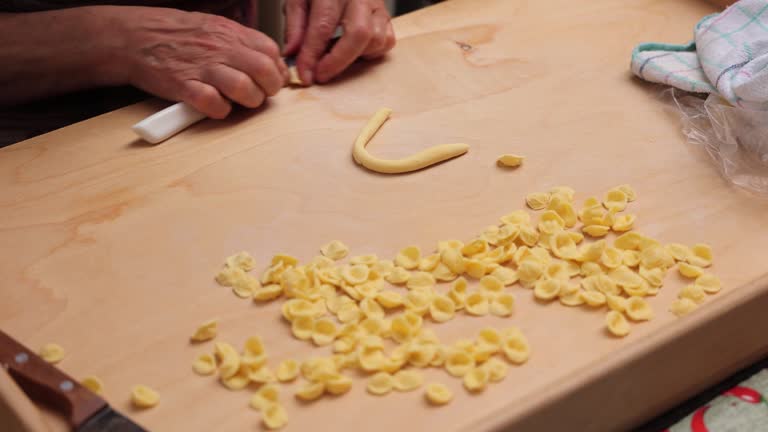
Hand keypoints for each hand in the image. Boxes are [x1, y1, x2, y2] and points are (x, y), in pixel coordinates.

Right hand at [117, 7, 287, 117]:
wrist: (133, 38)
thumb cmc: (174, 35)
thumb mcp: (212, 27)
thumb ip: (239, 43)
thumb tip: (268, 62)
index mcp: (229, 32)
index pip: (270, 51)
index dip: (276, 70)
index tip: (272, 80)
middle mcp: (219, 48)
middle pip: (263, 70)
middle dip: (269, 88)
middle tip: (260, 95)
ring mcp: (202, 68)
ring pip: (244, 88)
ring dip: (249, 101)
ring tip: (240, 102)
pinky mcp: (184, 87)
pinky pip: (214, 104)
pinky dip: (220, 110)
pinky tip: (216, 107)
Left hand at [283, 0, 395, 84]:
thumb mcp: (298, 0)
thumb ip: (294, 25)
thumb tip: (292, 54)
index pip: (323, 27)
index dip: (312, 55)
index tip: (305, 75)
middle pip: (359, 33)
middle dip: (339, 61)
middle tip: (321, 75)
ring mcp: (377, 6)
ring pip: (376, 39)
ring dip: (355, 56)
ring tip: (335, 57)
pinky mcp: (387, 17)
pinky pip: (386, 41)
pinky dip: (371, 52)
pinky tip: (354, 50)